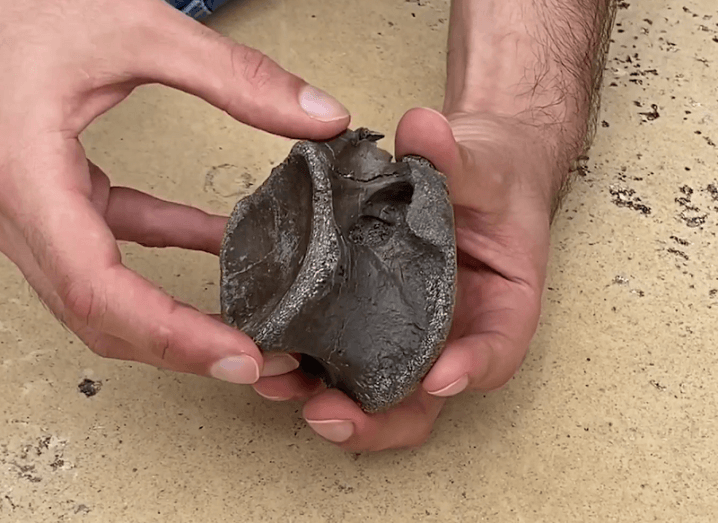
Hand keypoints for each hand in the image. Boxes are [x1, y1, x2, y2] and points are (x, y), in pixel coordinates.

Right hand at [0, 0, 348, 380]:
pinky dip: (166, 244)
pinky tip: (215, 240)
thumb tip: (317, 115)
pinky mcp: (51, 189)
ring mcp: (32, 205)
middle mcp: (17, 207)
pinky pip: (110, 239)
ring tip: (243, 325)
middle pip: (101, 313)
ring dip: (174, 313)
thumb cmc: (18, 3)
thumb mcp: (132, 27)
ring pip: (102, 292)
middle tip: (258, 360)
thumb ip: (233, 76)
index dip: (173, 336)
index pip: (99, 290)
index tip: (238, 356)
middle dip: (182, 347)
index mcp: (24, 176)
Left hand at [252, 107, 554, 450]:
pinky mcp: (361, 317)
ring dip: (324, 401)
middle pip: (421, 401)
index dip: (472, 371)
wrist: (465, 175)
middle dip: (377, 420)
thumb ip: (456, 156)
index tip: (441, 377)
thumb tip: (421, 130)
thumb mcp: (483, 165)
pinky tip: (262, 349)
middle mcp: (448, 335)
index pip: (496, 351)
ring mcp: (401, 333)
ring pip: (369, 390)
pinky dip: (299, 362)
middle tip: (329, 414)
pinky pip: (333, 351)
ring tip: (277, 386)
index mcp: (498, 308)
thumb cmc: (490, 180)